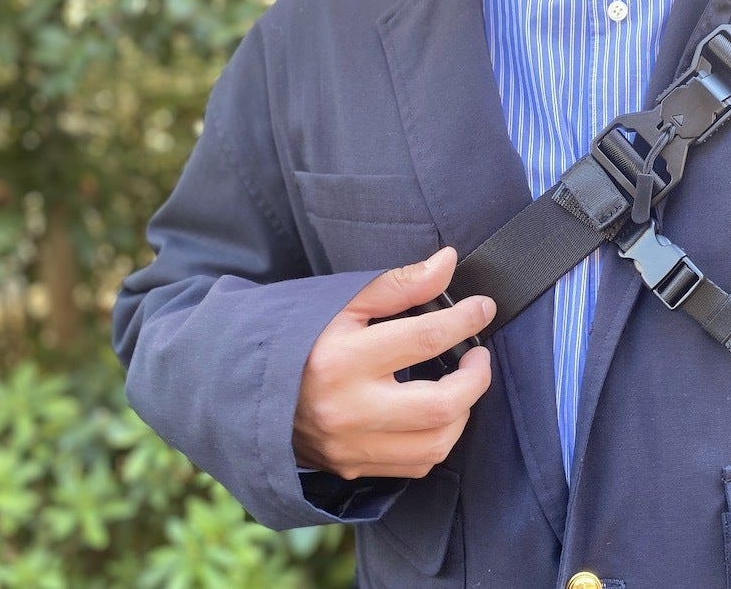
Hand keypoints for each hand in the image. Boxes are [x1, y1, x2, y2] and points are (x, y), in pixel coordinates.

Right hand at [293, 247, 494, 478]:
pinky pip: (417, 465)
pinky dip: (438, 438)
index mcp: (342, 359)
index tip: (483, 308)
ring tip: (461, 385)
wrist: (248, 394)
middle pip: (440, 405)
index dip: (465, 320)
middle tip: (478, 355)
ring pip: (435, 444)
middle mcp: (348, 409)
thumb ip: (399, 285)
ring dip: (463, 412)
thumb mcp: (341, 304)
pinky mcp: (352, 468)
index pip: (424, 338)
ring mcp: (351, 445)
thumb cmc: (299, 340)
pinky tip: (436, 414)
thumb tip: (447, 262)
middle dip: (476, 378)